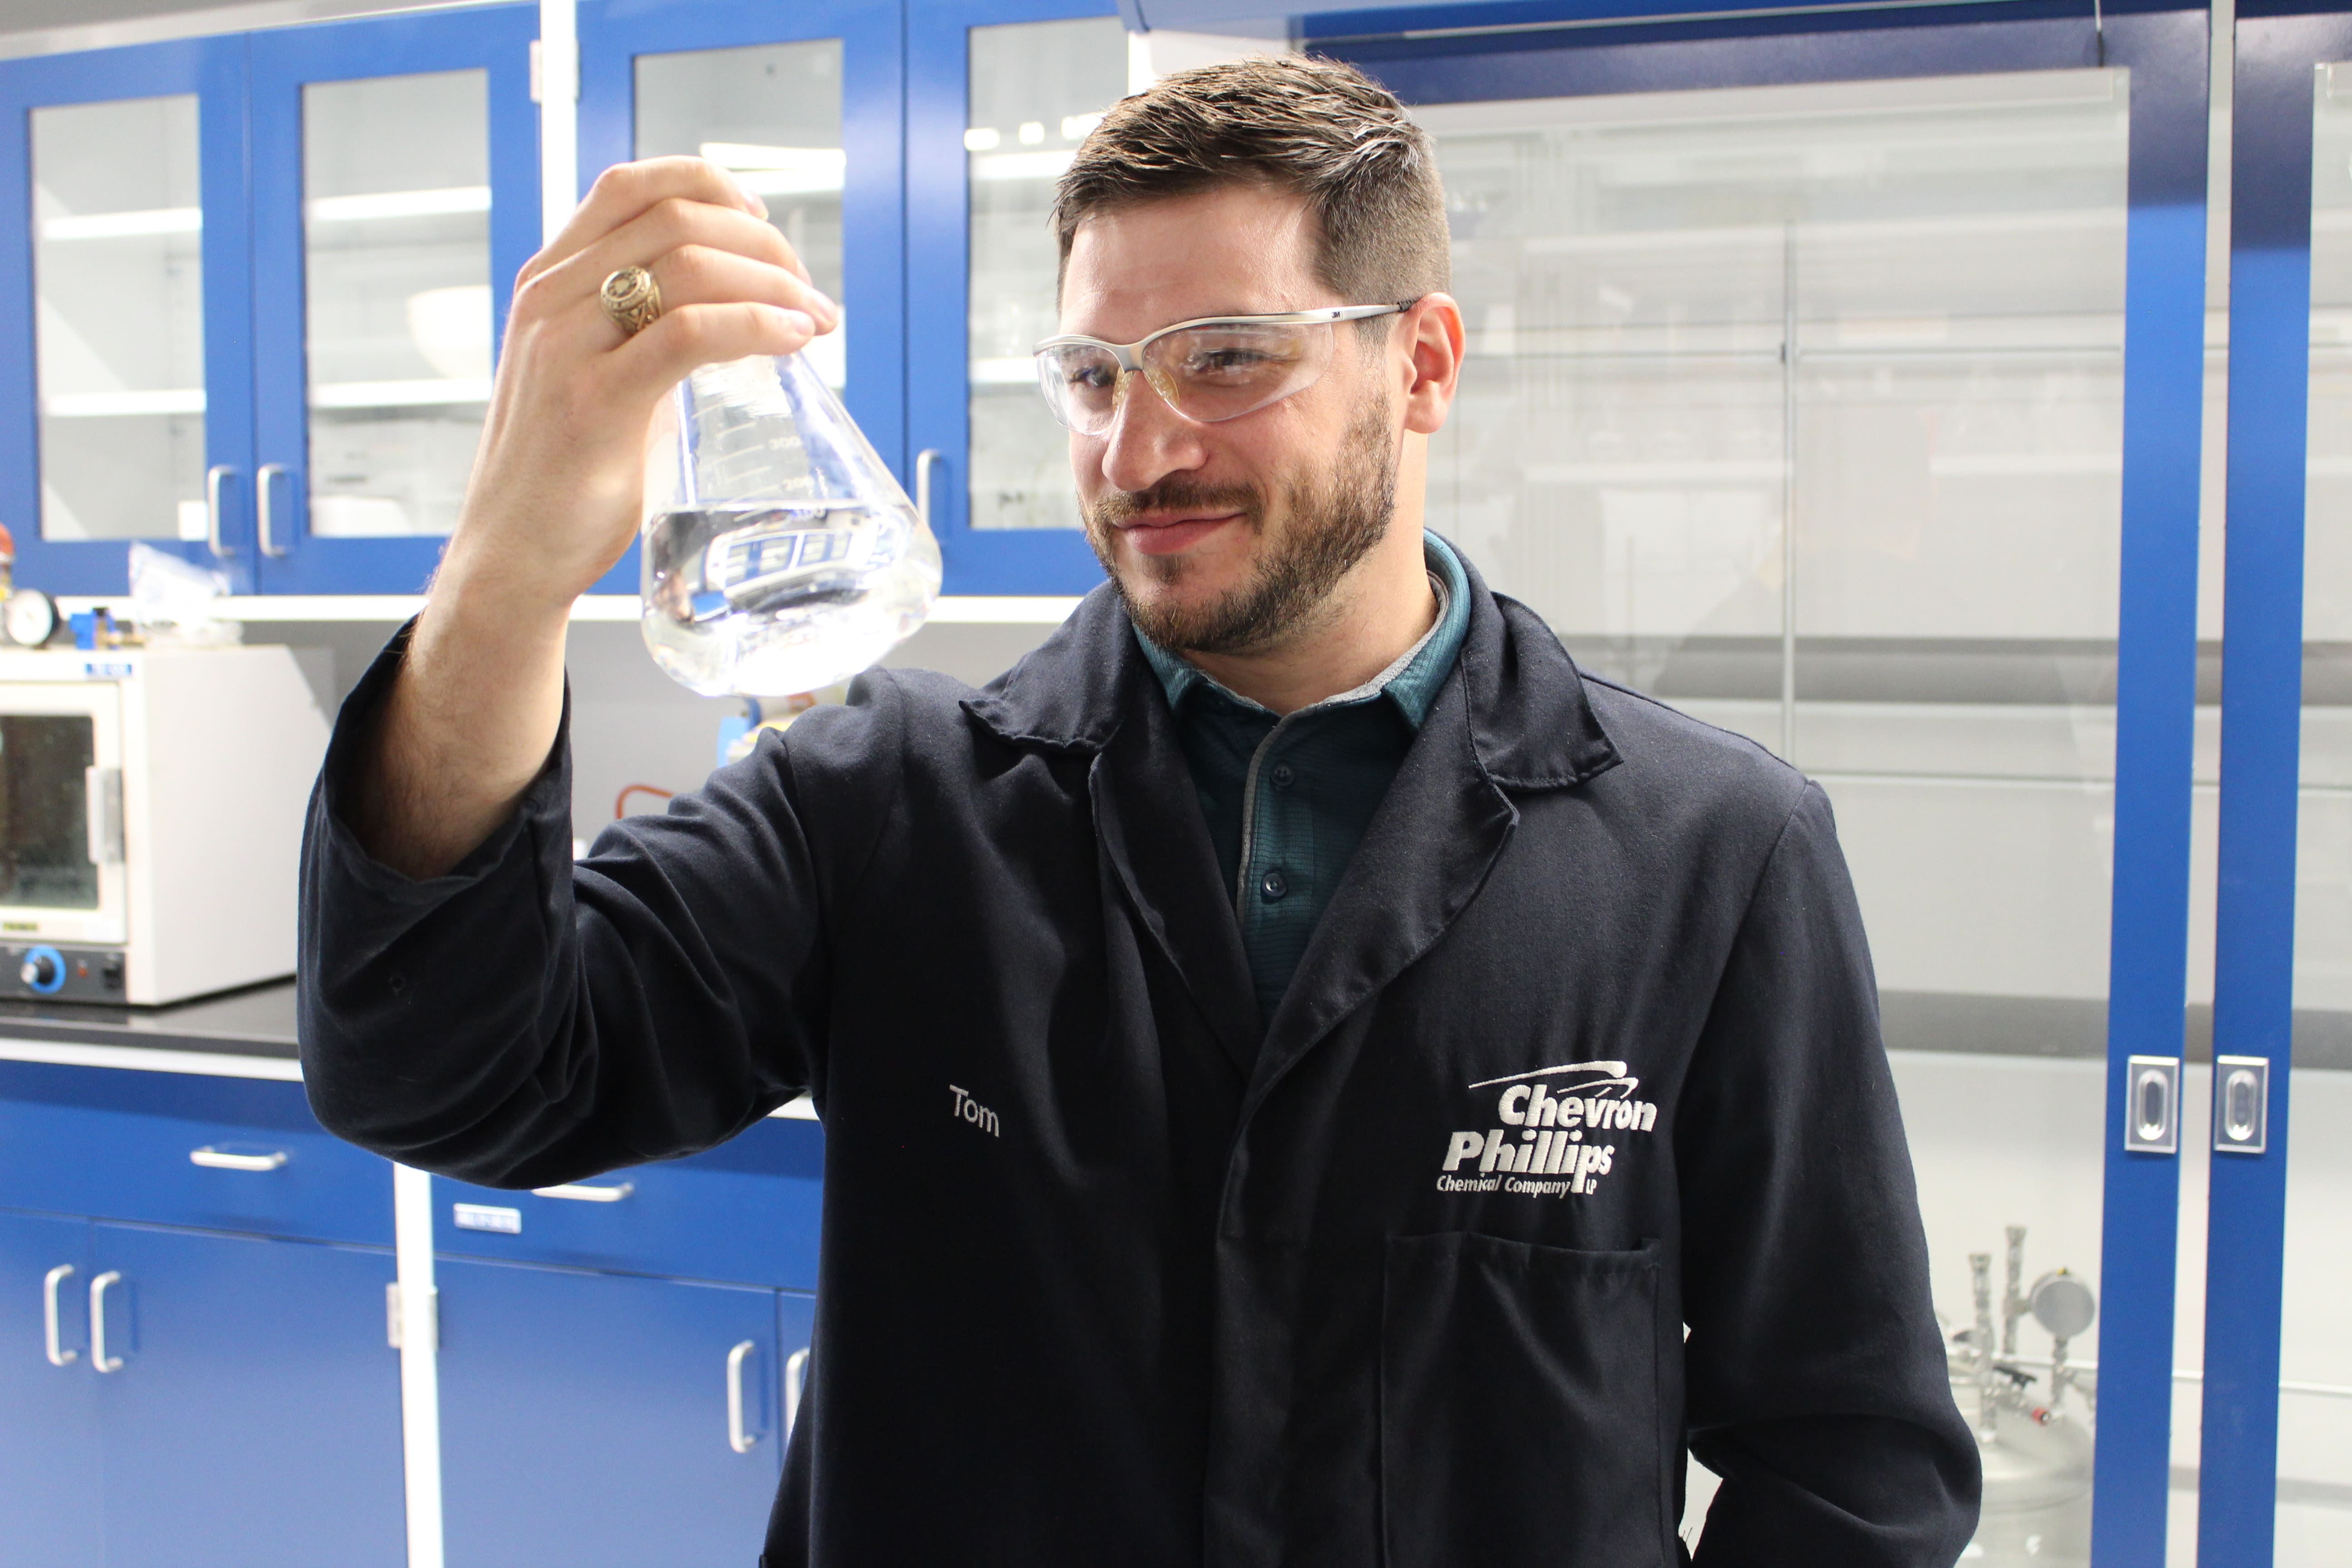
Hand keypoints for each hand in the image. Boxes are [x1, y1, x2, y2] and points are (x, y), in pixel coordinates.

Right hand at [442, 157, 838, 618]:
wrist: (513, 555)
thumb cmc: (566, 475)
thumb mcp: (598, 377)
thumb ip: (644, 337)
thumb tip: (732, 318)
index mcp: (548, 282)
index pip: (630, 186)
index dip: (707, 184)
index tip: (761, 220)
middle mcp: (550, 298)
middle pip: (674, 219)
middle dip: (762, 243)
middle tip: (807, 290)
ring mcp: (566, 346)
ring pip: (688, 265)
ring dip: (772, 283)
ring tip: (816, 319)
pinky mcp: (593, 401)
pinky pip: (688, 334)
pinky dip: (756, 326)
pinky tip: (793, 339)